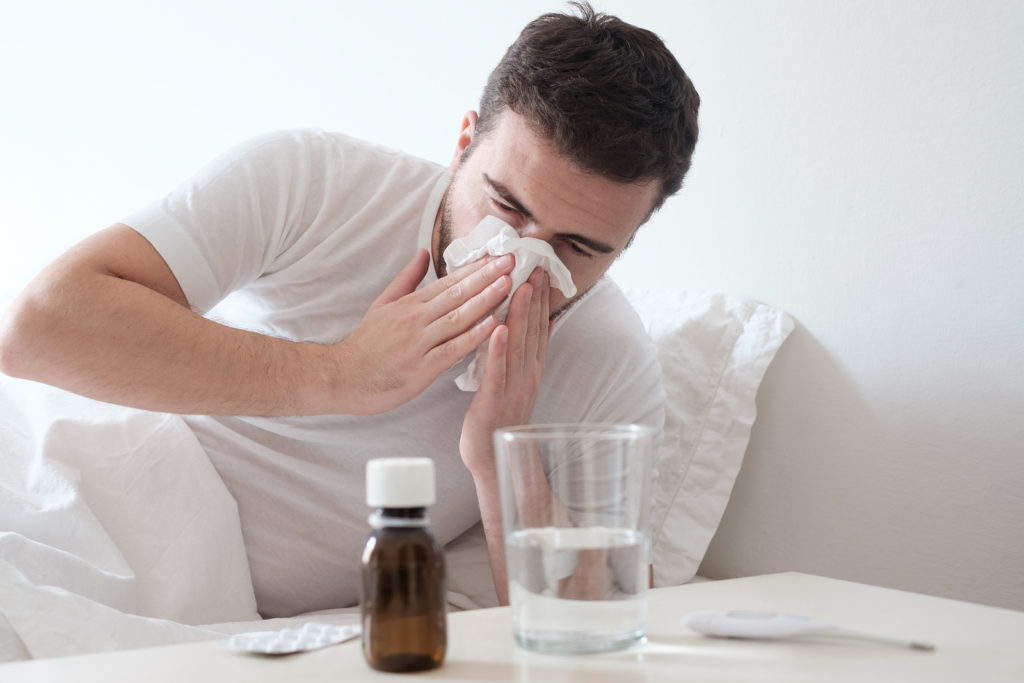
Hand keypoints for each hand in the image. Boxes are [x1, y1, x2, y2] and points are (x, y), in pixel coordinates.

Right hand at [329, 249, 513, 414]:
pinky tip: (492, 326)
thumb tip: (423, 251)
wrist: (342, 378)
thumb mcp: (382, 304)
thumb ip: (406, 279)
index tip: (498, 257)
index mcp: (410, 304)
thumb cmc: (366, 345)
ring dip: (485, 300)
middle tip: (512, 262)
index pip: (448, 281)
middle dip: (487, 277)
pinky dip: (473, 336)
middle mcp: (415, 319)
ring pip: (457, 317)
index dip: (476, 269)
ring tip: (508, 285)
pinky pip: (452, 349)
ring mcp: (418, 342)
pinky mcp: (421, 367)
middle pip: (457, 294)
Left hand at [460, 267, 550, 476]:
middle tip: (537, 266)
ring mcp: (513, 386)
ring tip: (521, 286)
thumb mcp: (518, 381)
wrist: (493, 459)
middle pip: (532, 329)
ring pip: (518, 344)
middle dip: (534, 297)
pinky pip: (497, 369)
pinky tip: (498, 328)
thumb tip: (542, 324)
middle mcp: (527, 374)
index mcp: (530, 368)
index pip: (538, 327)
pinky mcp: (495, 398)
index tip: (541, 271)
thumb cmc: (498, 419)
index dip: (540, 298)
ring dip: (520, 314)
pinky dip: (498, 348)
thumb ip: (528, 353)